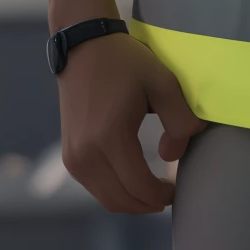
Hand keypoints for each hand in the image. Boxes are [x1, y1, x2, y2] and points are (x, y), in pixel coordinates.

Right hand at [57, 31, 205, 213]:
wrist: (83, 46)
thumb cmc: (125, 62)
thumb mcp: (163, 82)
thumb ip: (180, 121)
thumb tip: (173, 156)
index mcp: (109, 137)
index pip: (139, 186)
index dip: (161, 195)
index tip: (177, 188)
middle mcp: (86, 153)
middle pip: (121, 200)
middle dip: (148, 204)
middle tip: (168, 193)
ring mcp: (73, 157)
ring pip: (107, 199)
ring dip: (132, 201)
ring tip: (153, 188)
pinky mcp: (69, 155)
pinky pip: (95, 187)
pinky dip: (116, 191)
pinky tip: (133, 178)